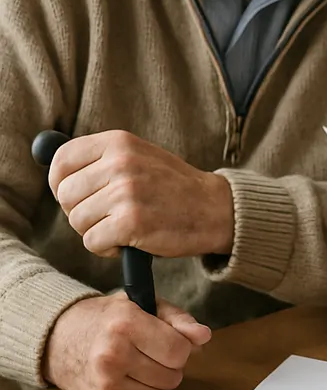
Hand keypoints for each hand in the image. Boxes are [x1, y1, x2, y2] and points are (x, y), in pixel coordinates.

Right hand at [43, 294, 211, 389]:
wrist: (60, 339)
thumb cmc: (111, 319)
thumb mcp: (146, 306)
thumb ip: (179, 320)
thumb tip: (204, 336)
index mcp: (126, 324)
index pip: (178, 350)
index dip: (181, 347)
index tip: (169, 340)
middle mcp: (112, 355)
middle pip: (172, 375)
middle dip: (170, 365)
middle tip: (151, 352)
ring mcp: (104, 384)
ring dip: (157, 381)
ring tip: (138, 364)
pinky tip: (126, 378)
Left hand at [48, 130, 233, 258]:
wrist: (214, 208)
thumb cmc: (173, 186)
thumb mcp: (139, 156)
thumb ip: (101, 158)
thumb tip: (49, 158)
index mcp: (119, 141)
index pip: (61, 161)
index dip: (62, 184)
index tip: (78, 196)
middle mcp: (120, 162)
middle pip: (66, 196)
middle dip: (82, 212)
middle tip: (110, 215)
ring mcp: (126, 192)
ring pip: (78, 221)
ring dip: (97, 231)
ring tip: (125, 226)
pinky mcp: (131, 222)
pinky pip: (93, 242)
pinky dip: (107, 248)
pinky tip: (131, 240)